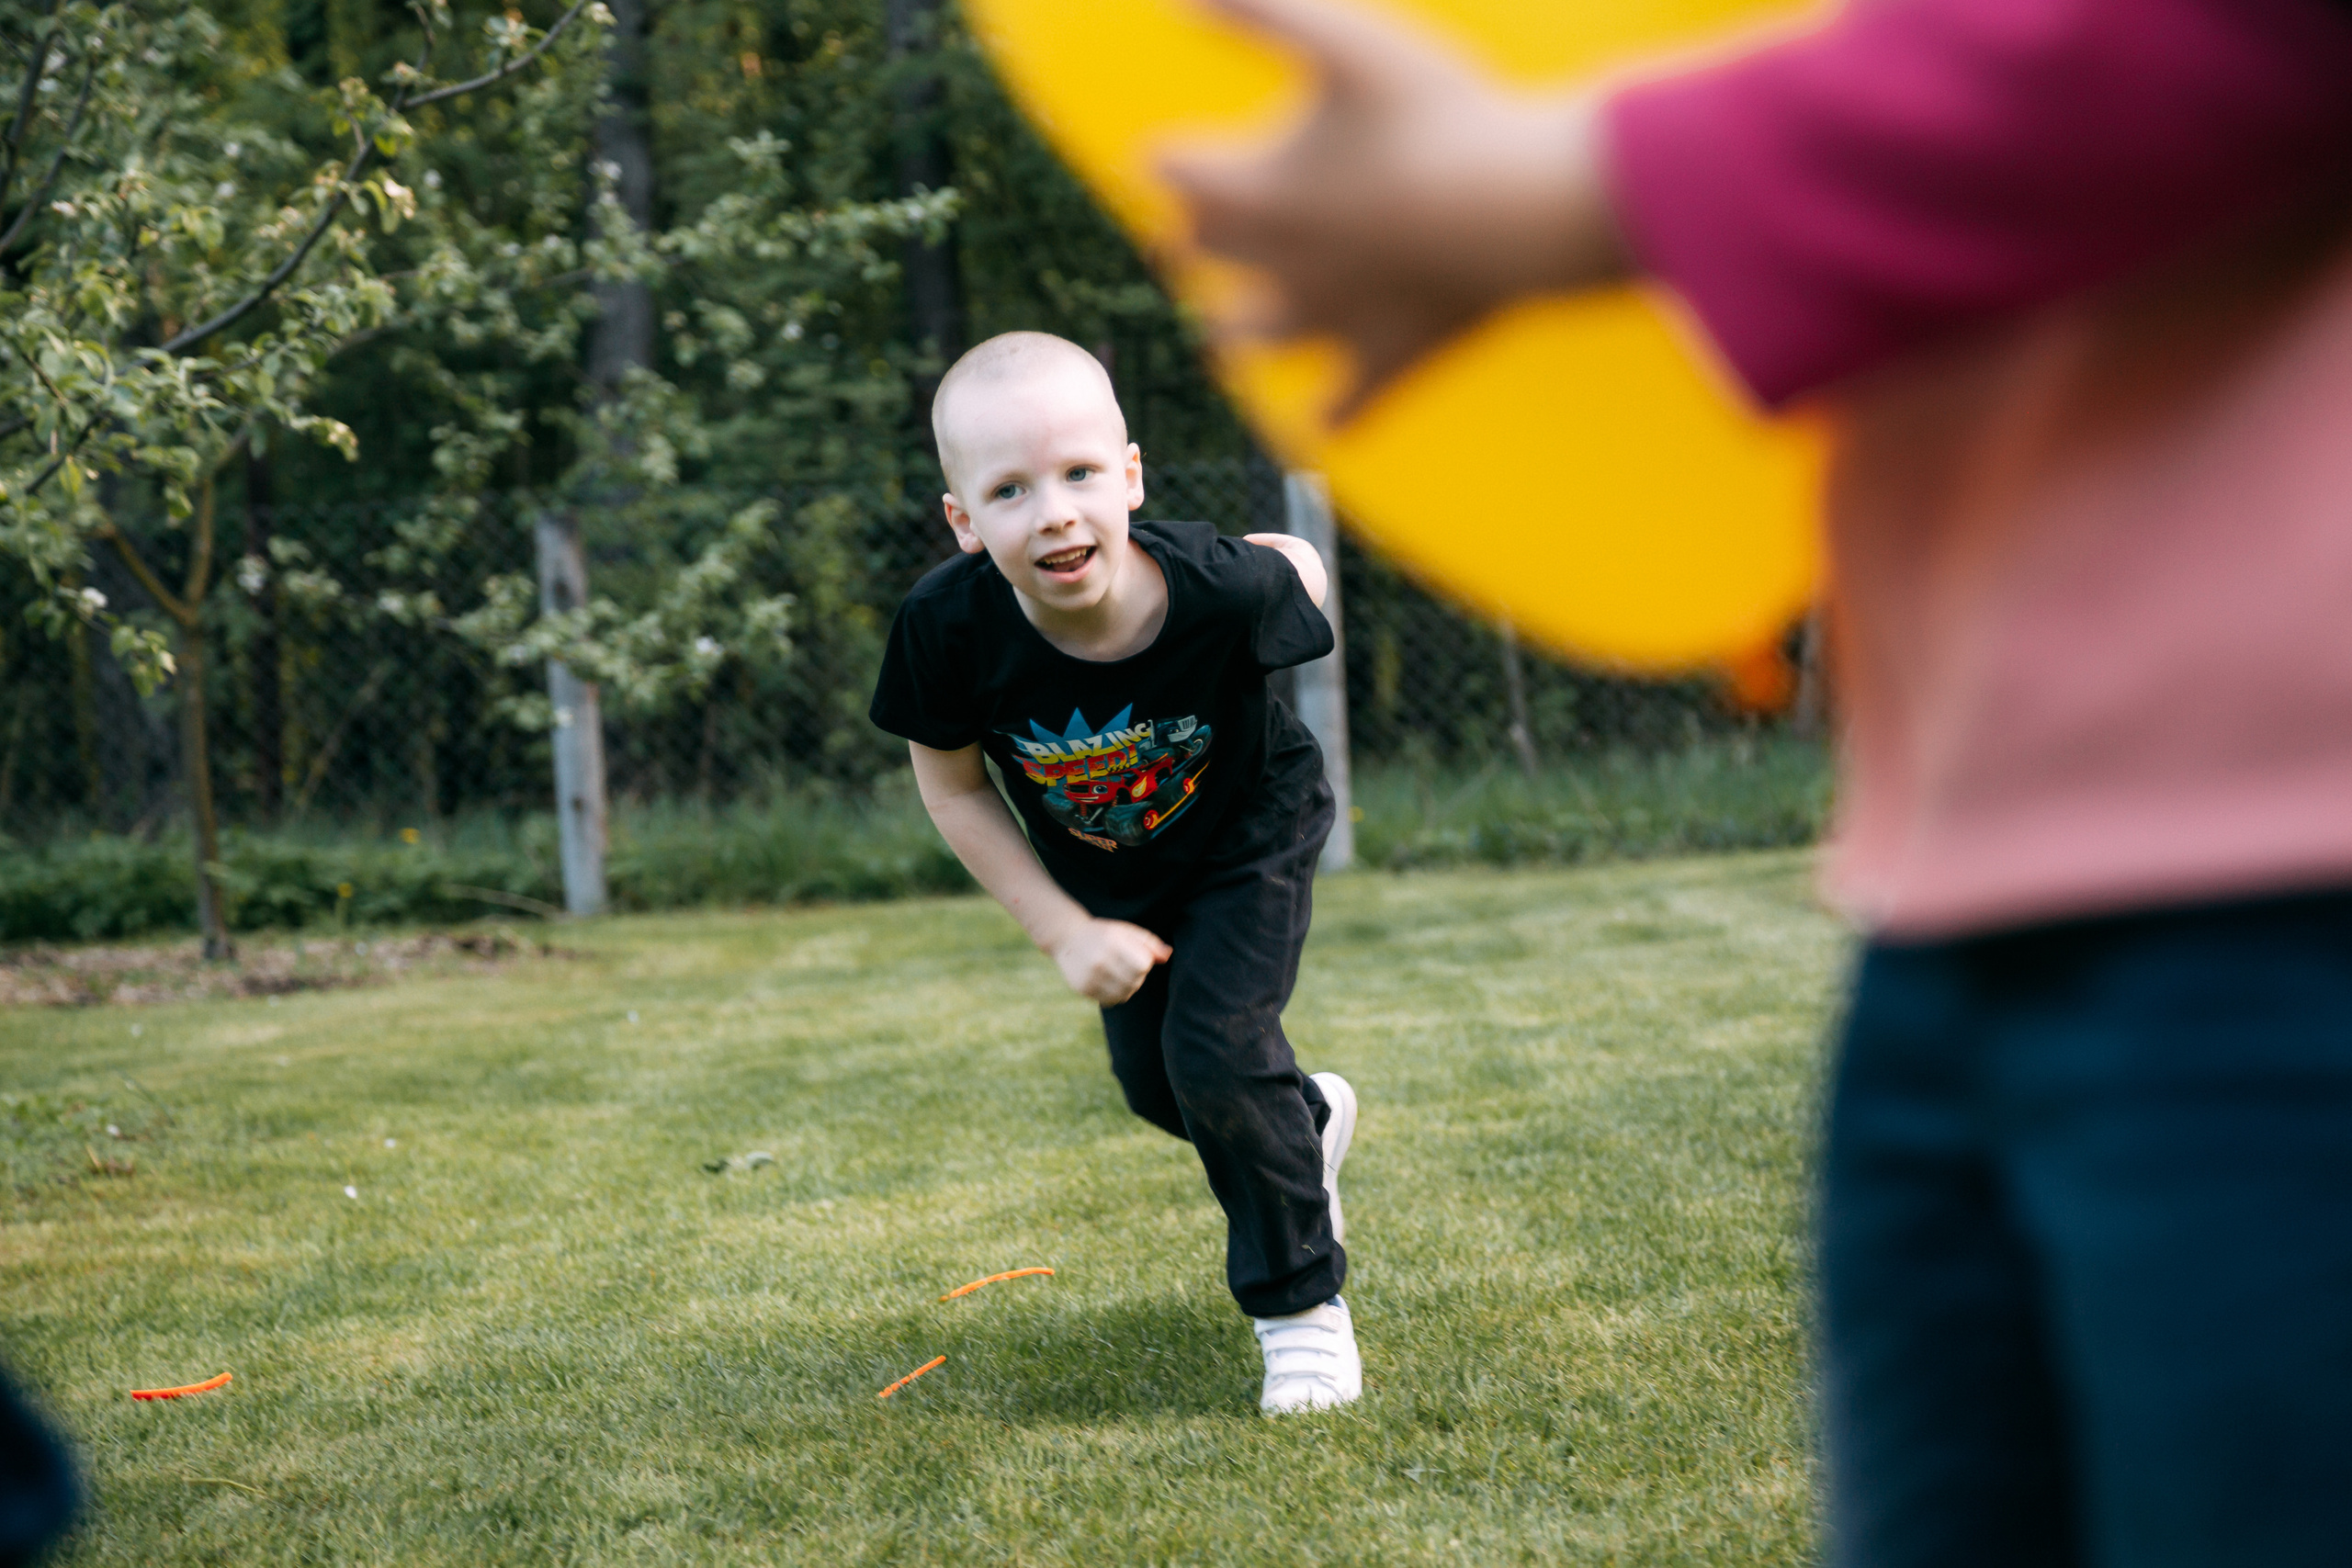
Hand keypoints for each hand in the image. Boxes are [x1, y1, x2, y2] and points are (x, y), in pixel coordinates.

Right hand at [1049, 918, 1172, 1004]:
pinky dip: (1116, 994)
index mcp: (1112, 941)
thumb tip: (1167, 955)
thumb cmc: (1104, 934)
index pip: (1143, 965)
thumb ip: (1149, 943)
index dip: (1145, 961)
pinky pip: (1111, 1000)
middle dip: (1138, 975)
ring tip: (1120, 974)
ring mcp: (1090, 976)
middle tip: (1128, 965)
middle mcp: (1100, 960)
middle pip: (1135, 981)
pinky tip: (1110, 982)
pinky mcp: (1084, 989)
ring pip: (1125, 993)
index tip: (1137, 955)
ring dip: (1129, 986)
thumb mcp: (1127, 931)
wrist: (1068, 938)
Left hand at [1159, 0, 1631, 421]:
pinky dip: (1325, 417)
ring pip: (1248, 341)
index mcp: (1254, 190)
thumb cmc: (1440, 115)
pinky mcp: (1387, 360)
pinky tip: (1319, 425)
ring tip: (1228, 325)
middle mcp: (1275, 266)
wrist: (1524, 208)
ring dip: (1233, 329)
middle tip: (1199, 226)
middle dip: (1194, 236)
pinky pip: (1342, 409)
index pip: (1174, 175)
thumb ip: (1259, 11)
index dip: (1172, 158)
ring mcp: (1331, 322)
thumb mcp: (1346, 42)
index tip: (1172, 153)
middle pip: (1201, 255)